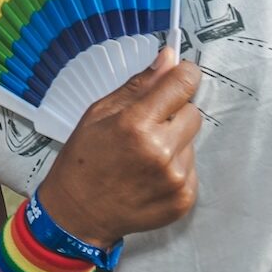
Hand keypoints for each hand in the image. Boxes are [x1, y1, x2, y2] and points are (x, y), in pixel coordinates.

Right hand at [35, 48, 201, 248]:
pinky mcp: (184, 199)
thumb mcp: (99, 113)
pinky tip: (150, 175)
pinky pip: (192, 168)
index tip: (178, 77)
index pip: (183, 84)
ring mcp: (176, 178)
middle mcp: (161, 151)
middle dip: (175, 113)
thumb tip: (169, 58)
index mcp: (136, 124)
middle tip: (148, 126)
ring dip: (174, 142)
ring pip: (191, 141)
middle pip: (193, 112)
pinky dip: (175, 167)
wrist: (79, 213)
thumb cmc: (83, 159)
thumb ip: (138, 86)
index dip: (183, 76)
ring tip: (145, 156)